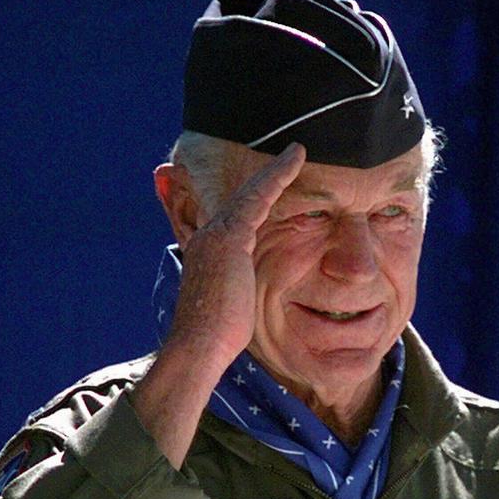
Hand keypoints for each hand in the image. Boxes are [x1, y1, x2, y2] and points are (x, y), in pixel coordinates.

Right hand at [168, 142, 305, 368]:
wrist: (200, 345)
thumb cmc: (218, 336)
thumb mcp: (233, 306)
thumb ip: (240, 290)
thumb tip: (246, 296)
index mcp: (208, 252)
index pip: (235, 218)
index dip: (254, 201)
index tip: (272, 188)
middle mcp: (208, 236)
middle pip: (240, 198)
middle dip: (264, 178)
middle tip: (289, 157)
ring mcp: (216, 235)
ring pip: (250, 193)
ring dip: (275, 171)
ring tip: (297, 152)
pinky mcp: (229, 237)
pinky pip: (258, 197)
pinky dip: (277, 176)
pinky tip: (296, 159)